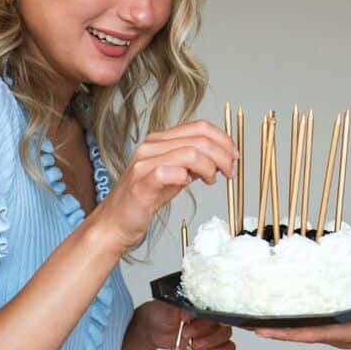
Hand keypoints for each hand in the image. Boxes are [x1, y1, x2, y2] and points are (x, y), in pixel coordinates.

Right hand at [97, 120, 237, 248]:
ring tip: (212, 180)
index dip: (222, 139)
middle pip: (199, 138)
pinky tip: (189, 183)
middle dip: (222, 155)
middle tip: (230, 171)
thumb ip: (194, 164)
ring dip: (210, 167)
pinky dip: (185, 176)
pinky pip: (168, 172)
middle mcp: (151, 146)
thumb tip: (219, 158)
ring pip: (189, 153)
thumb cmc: (144, 198)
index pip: (198, 127)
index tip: (234, 154)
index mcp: (160, 140)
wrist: (116, 222)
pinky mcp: (141, 183)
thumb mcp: (175, 176)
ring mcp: (144, 163)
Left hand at [135, 301, 235, 349]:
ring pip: (225, 335)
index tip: (198, 320)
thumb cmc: (161, 312)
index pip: (219, 305)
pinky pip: (227, 346)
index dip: (211, 315)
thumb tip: (191, 312)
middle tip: (187, 333)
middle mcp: (211, 313)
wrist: (153, 327)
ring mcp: (212, 328)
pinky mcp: (210, 341)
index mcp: (203, 300)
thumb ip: (182, 308)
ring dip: (210, 342)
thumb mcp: (169, 307)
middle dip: (206, 331)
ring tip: (193, 343)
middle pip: (223, 322)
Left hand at [253, 287, 350, 349]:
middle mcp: (345, 333)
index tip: (256, 325)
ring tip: (259, 305)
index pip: (310, 332)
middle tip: (243, 312)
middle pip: (301, 331)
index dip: (282, 330)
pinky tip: (291, 301)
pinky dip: (302, 313)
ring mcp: (347, 330)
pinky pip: (319, 320)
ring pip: (309, 326)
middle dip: (273, 324)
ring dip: (285, 319)